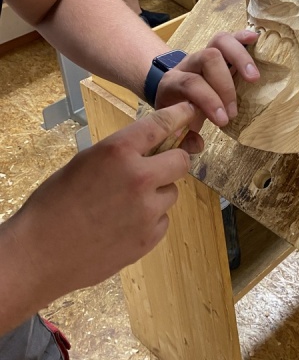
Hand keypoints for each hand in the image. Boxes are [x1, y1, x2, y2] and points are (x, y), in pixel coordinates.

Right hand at [2, 102, 195, 318]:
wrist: (39, 253)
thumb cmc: (56, 201)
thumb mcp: (87, 161)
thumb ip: (123, 151)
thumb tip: (155, 146)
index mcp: (119, 151)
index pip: (162, 124)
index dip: (180, 115)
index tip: (190, 111)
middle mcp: (139, 177)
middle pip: (181, 161)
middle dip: (172, 161)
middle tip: (155, 169)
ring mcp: (147, 210)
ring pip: (172, 192)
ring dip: (158, 193)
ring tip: (125, 204)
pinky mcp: (148, 238)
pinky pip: (163, 220)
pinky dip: (151, 220)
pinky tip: (124, 224)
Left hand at [154, 29, 259, 150]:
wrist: (169, 88)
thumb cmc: (177, 107)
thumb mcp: (173, 123)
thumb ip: (183, 135)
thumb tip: (196, 145)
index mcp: (174, 82)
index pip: (191, 82)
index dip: (209, 100)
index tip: (223, 121)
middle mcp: (189, 62)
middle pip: (209, 58)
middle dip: (226, 84)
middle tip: (234, 111)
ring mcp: (204, 52)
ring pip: (220, 41)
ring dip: (240, 58)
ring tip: (254, 78)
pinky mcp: (218, 49)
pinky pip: (230, 37)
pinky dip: (243, 38)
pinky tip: (256, 39)